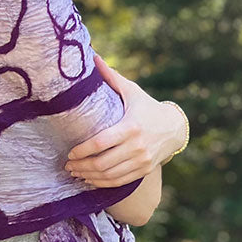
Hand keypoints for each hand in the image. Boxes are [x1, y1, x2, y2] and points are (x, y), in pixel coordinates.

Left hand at [64, 54, 185, 187]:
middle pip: (103, 163)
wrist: (174, 128)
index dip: (83, 150)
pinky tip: (90, 179)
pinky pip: (119, 182)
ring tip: (75, 172)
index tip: (70, 153)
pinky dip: (102, 183)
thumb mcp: (131, 91)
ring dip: (89, 176)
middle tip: (68, 165)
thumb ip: (111, 77)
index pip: (101, 143)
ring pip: (110, 175)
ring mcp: (141, 161)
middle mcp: (137, 146)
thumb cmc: (146, 107)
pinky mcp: (144, 170)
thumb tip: (93, 57)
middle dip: (82, 166)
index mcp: (130, 127)